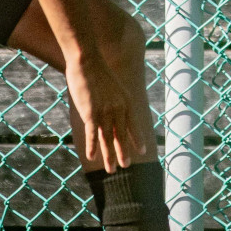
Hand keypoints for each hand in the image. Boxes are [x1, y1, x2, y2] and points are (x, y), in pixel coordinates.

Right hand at [65, 52, 145, 172]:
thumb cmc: (97, 70)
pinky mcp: (91, 113)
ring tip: (111, 170)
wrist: (88, 61)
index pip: (134, 124)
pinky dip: (93, 147)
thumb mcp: (112, 85)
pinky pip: (93, 134)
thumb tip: (111, 104)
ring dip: (109, 156)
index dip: (137, 138)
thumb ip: (113, 97)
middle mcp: (119, 109)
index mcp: (126, 101)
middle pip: (121, 135)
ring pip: (108, 139)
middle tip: (126, 166)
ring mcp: (106, 112)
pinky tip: (92, 158)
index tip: (143, 150)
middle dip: (123, 152)